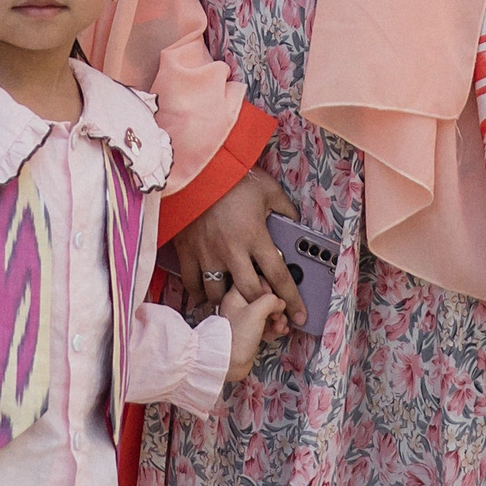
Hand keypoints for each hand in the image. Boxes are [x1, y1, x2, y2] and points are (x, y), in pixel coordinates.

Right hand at [169, 167, 304, 330]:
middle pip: (250, 293)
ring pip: (218, 294)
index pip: (279, 276)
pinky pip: (192, 284)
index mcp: (255, 236)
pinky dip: (200, 293)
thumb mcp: (268, 189)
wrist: (196, 170)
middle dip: (261, 306)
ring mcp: (207, 253)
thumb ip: (284, 209)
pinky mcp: (186, 251)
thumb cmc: (234, 177)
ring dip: (230, 301)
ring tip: (235, 300)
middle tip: (265, 309)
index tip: (299, 316)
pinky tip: (206, 293)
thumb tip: (294, 221)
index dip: (292, 299)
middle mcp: (232, 250)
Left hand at [216, 289, 285, 387]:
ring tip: (279, 327)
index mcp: (236, 294)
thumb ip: (271, 300)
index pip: (255, 280)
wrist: (229, 363)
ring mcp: (246, 319)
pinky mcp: (251, 331)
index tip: (274, 297)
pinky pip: (267, 324)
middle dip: (277, 307)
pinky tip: (278, 333)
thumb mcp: (257, 311)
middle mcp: (240, 304)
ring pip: (268, 312)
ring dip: (278, 319)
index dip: (268, 287)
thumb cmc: (237, 336)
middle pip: (265, 297)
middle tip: (278, 316)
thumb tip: (280, 301)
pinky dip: (275, 328)